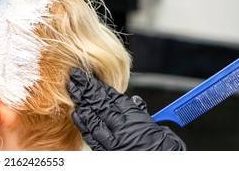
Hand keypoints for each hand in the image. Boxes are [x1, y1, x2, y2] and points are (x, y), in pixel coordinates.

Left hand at [67, 68, 185, 150]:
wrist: (163, 167)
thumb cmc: (166, 150)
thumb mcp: (159, 128)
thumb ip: (144, 114)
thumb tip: (136, 102)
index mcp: (137, 118)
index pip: (114, 98)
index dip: (99, 86)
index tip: (88, 77)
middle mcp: (123, 128)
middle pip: (100, 104)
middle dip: (86, 89)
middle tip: (75, 76)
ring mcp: (113, 142)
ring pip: (93, 118)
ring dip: (81, 103)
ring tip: (72, 90)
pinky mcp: (107, 154)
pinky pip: (92, 137)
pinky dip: (83, 125)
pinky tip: (76, 114)